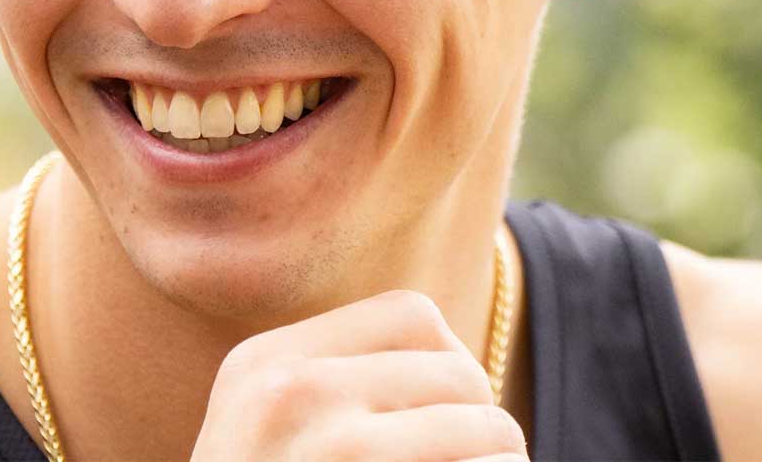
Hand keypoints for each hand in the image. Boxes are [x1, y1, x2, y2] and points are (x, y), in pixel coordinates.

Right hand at [190, 288, 529, 460]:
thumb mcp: (258, 426)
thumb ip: (324, 382)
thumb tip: (455, 367)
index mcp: (264, 361)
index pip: (408, 314)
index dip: (448, 356)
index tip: (451, 405)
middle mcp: (289, 392)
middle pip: (453, 369)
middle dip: (482, 412)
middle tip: (484, 452)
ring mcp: (329, 451)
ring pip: (480, 427)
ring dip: (503, 455)